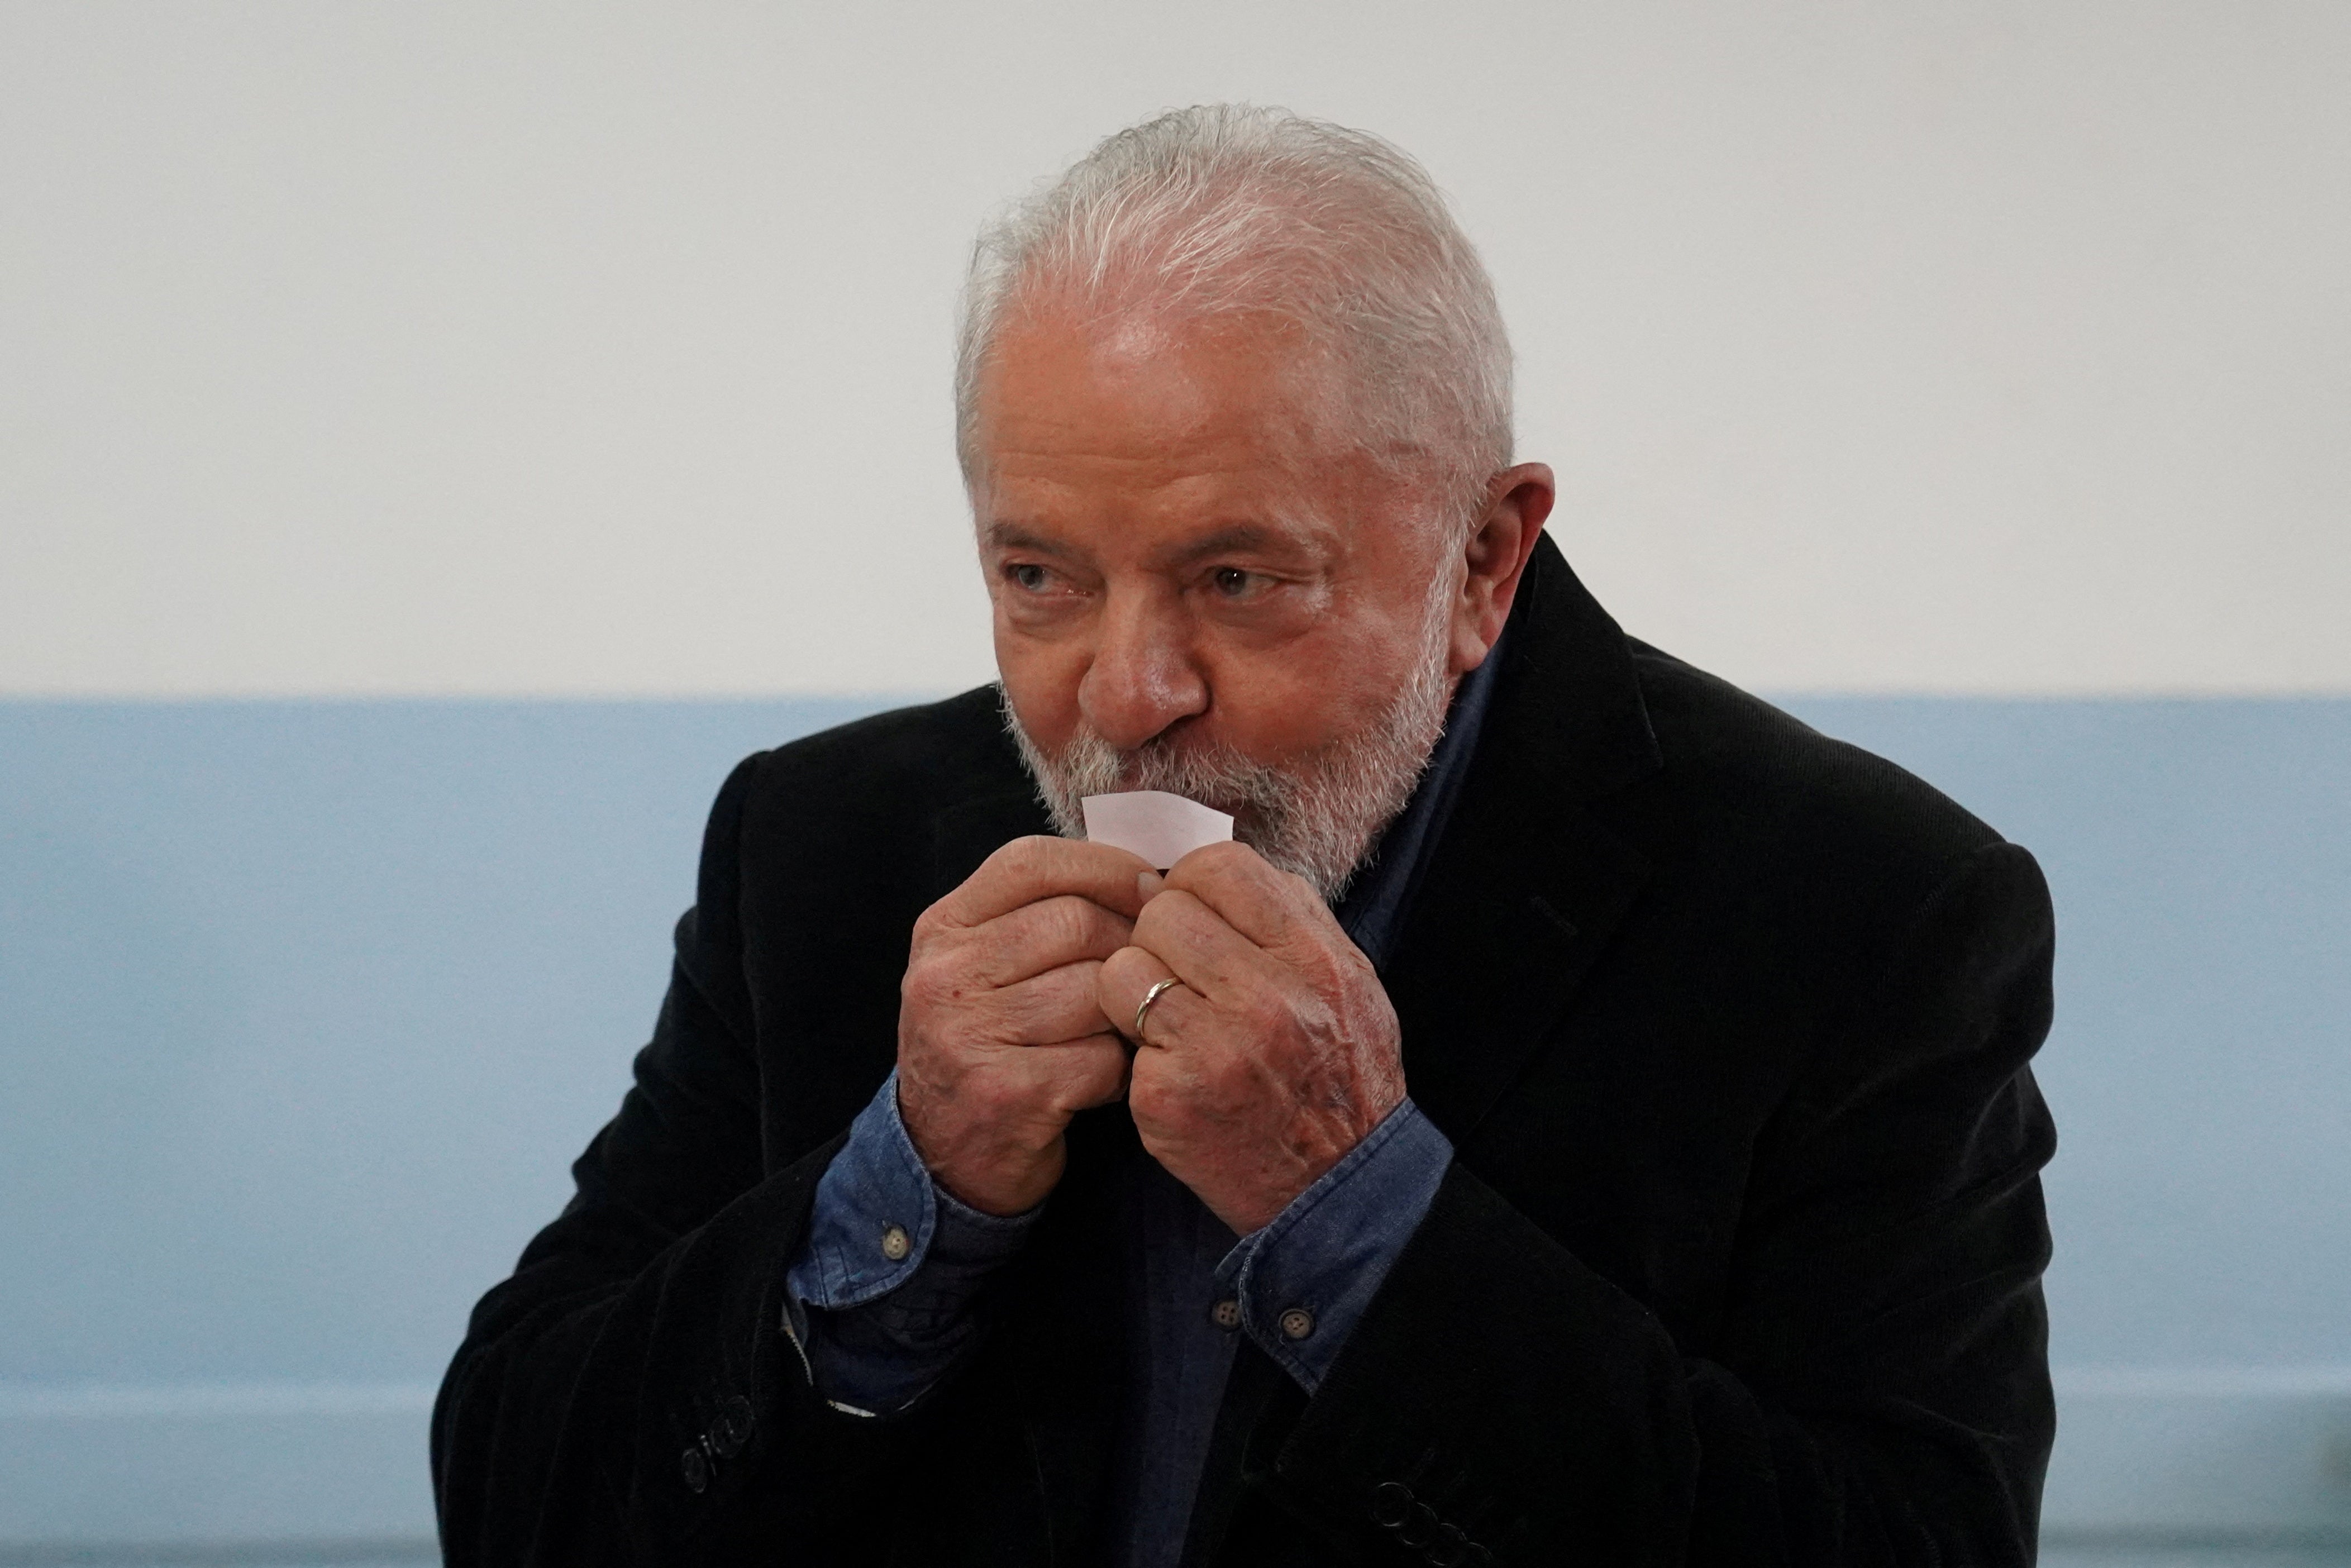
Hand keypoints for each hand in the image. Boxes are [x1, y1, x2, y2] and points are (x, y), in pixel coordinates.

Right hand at [897, 836, 1155, 1215]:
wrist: (943, 1157)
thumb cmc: (988, 1047)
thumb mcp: (988, 968)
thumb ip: (1043, 915)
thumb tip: (1150, 882)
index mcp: (942, 929)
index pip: (1030, 863)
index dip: (1104, 867)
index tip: (1151, 888)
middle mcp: (945, 976)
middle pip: (1075, 921)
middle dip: (1130, 945)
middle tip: (1149, 974)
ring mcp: (970, 1034)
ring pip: (1096, 988)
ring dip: (1126, 1013)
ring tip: (1118, 1032)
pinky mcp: (1007, 1092)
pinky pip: (1102, 1058)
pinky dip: (1119, 1071)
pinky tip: (1101, 1082)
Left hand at [1099, 842, 1406, 1233]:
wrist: (1337, 1189)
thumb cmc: (1338, 1079)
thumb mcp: (1346, 984)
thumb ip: (1288, 919)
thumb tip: (1207, 871)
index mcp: (1313, 958)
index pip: (1218, 866)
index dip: (1192, 884)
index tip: (1195, 916)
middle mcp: (1267, 997)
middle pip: (1162, 911)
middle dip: (1161, 939)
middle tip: (1183, 977)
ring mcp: (1214, 1048)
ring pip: (1123, 967)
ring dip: (1135, 990)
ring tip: (1170, 1020)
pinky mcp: (1168, 1096)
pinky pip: (1119, 1035)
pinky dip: (1138, 1051)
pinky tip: (1175, 1072)